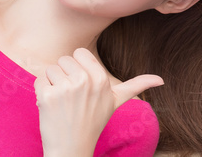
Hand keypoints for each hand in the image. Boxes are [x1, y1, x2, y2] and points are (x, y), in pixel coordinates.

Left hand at [36, 48, 162, 154]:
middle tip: (72, 98)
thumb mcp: (116, 101)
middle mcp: (85, 81)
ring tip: (62, 103)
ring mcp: (66, 88)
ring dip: (52, 85)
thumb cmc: (93, 122)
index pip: (79, 53)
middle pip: (64, 59)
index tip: (82, 87)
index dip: (78, 69)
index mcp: (101, 78)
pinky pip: (40, 80)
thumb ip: (137, 86)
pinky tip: (51, 107)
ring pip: (51, 69)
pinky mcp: (48, 96)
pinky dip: (41, 92)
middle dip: (64, 76)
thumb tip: (161, 80)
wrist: (72, 148)